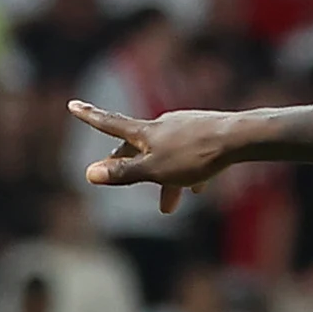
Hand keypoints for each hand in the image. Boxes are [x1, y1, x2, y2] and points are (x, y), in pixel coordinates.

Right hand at [69, 99, 239, 213]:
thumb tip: (89, 174)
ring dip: (163, 179)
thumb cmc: (196, 155)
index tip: (72, 104)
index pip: (109, 123)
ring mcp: (184, 127)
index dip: (89, 116)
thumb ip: (124, 173)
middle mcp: (162, 125)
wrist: (240, 138)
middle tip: (117, 174)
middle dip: (128, 164)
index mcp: (145, 132)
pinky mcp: (205, 132)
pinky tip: (198, 188)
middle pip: (138, 145)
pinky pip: (190, 154)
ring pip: (166, 155)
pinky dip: (187, 172)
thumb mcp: (155, 170)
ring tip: (168, 207)